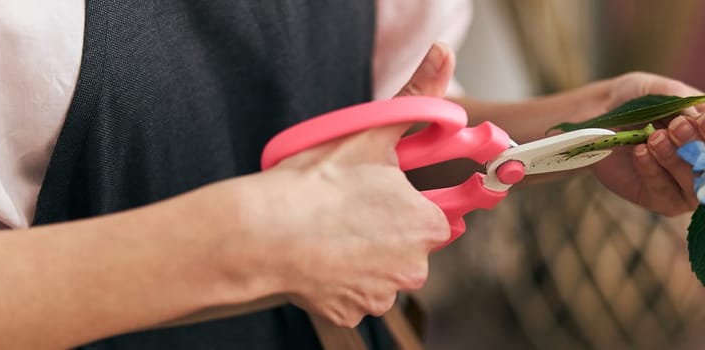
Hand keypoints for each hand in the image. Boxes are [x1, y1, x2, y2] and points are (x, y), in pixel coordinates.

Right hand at [221, 43, 455, 326]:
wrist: (262, 232)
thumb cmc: (316, 183)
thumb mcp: (370, 132)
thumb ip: (415, 99)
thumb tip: (443, 57)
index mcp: (427, 225)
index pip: (437, 216)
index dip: (408, 203)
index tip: (382, 196)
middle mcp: (414, 266)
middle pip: (408, 246)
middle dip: (385, 230)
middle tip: (349, 209)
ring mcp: (382, 293)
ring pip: (380, 271)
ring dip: (362, 257)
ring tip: (329, 232)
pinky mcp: (351, 311)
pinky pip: (352, 294)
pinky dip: (339, 280)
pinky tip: (319, 258)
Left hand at [586, 72, 704, 215]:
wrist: (599, 116)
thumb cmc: (637, 100)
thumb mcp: (662, 92)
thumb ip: (688, 103)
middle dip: (701, 145)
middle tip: (679, 126)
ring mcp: (688, 185)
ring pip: (696, 183)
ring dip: (677, 159)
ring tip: (655, 137)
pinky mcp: (663, 200)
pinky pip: (665, 192)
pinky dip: (653, 170)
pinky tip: (640, 152)